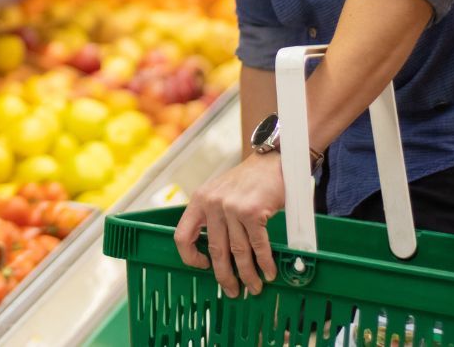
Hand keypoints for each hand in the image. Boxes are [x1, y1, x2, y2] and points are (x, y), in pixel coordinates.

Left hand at [173, 150, 284, 295]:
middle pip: (215, 251)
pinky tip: (268, 272)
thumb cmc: (247, 181)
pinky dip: (264, 262)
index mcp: (199, 200)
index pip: (182, 235)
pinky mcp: (252, 211)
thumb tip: (216, 255)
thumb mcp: (219, 193)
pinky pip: (257, 245)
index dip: (190, 257)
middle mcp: (212, 204)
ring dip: (247, 274)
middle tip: (232, 291)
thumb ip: (213, 217)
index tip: (203, 267)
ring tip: (254, 287)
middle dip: (224, 276)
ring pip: (238, 252)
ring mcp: (232, 207)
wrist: (271, 161)